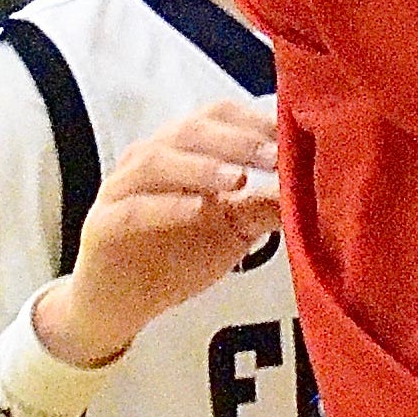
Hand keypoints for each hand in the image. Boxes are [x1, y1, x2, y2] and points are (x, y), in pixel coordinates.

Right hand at [35, 100, 279, 367]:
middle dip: (236, 140)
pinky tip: (198, 210)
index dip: (255, 120)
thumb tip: (313, 187)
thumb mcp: (234, 228)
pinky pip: (134, 208)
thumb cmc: (177, 251)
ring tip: (237, 178)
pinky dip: (168, 206)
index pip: (218, 115)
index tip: (291, 134)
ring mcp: (122, 188)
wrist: (120, 301)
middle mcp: (151, 157)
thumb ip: (267, 204)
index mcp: (183, 148)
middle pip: (191, 130)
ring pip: (158, 160)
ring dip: (201, 166)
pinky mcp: (104, 224)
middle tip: (273, 157)